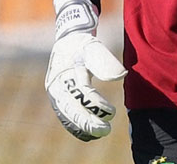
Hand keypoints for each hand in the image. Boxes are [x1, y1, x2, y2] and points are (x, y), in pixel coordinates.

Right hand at [45, 0, 126, 141]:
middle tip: (105, 130)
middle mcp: (56, 85)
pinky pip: (66, 116)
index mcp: (64, 71)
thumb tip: (121, 75)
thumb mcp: (94, 47)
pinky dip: (76, 127)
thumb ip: (105, 61)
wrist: (68, 41)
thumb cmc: (82, 44)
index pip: (81, 93)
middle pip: (71, 109)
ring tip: (99, 134)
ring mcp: (55, 94)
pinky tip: (89, 134)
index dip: (97, 104)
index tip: (112, 111)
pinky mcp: (58, 99)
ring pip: (67, 116)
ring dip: (82, 127)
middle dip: (88, 122)